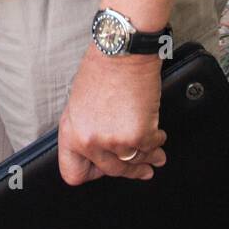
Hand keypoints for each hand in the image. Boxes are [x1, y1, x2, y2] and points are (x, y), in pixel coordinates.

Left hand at [57, 45, 165, 185]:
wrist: (121, 53)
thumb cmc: (101, 70)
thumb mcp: (79, 104)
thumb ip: (87, 130)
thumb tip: (102, 151)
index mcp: (71, 133)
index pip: (73, 173)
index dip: (91, 174)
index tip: (104, 171)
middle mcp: (89, 140)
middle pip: (112, 171)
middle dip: (130, 170)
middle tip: (142, 169)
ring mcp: (114, 141)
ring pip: (135, 161)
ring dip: (148, 157)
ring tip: (155, 153)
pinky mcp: (138, 135)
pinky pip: (151, 147)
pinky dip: (158, 142)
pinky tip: (158, 134)